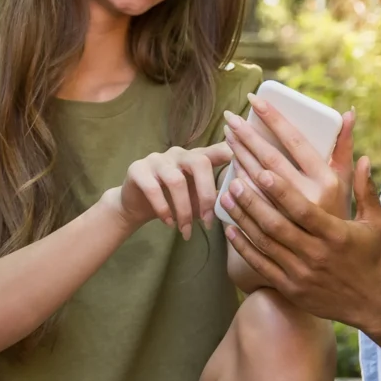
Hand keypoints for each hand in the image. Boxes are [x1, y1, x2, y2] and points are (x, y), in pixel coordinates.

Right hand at [103, 143, 231, 239]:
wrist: (135, 206)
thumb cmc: (172, 202)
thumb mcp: (197, 200)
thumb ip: (214, 197)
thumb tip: (238, 203)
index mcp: (197, 157)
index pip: (219, 149)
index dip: (233, 153)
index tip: (244, 166)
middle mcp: (178, 153)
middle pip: (200, 163)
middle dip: (206, 195)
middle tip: (208, 222)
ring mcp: (157, 159)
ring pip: (176, 180)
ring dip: (184, 210)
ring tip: (185, 231)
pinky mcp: (137, 169)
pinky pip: (153, 189)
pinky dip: (163, 209)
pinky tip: (169, 223)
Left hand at [218, 104, 380, 326]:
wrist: (369, 302)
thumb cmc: (371, 256)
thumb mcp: (375, 222)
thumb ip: (365, 190)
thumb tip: (363, 158)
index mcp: (336, 234)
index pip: (303, 210)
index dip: (280, 192)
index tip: (261, 172)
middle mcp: (316, 253)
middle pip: (277, 225)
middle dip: (252, 202)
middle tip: (234, 181)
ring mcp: (301, 273)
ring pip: (265, 243)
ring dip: (243, 219)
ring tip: (226, 197)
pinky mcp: (290, 287)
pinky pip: (261, 265)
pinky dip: (244, 247)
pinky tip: (230, 230)